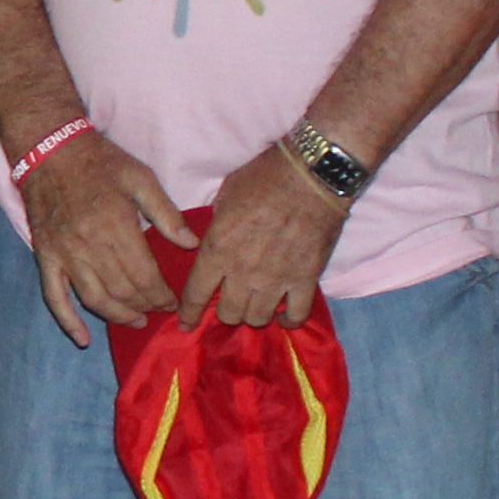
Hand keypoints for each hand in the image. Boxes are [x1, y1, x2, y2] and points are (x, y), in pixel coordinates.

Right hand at [18, 129, 181, 346]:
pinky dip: (68, 322)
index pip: (144, 276)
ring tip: (136, 321)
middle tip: (159, 310)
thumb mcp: (140, 177)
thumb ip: (166, 212)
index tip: (174, 301)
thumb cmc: (100, 162)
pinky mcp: (46, 258)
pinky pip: (55, 297)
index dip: (162, 295)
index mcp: (116, 226)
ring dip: (118, 317)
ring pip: (95, 300)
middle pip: (123, 291)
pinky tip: (82, 340)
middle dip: (146, 306)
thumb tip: (190, 244)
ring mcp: (65, 255)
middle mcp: (89, 246)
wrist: (49, 151)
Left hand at [177, 146, 348, 330]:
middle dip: (224, 312)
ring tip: (255, 306)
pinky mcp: (306, 279)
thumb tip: (212, 240)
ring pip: (258, 318)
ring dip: (253, 315)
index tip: (185, 325)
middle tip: (229, 303)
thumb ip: (216, 226)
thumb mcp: (225, 197)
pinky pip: (296, 314)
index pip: (196, 294)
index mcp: (218, 249)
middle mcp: (244, 271)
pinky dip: (289, 321)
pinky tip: (283, 318)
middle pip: (228, 313)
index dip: (189, 313)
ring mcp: (276, 278)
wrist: (312, 174)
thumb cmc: (264, 177)